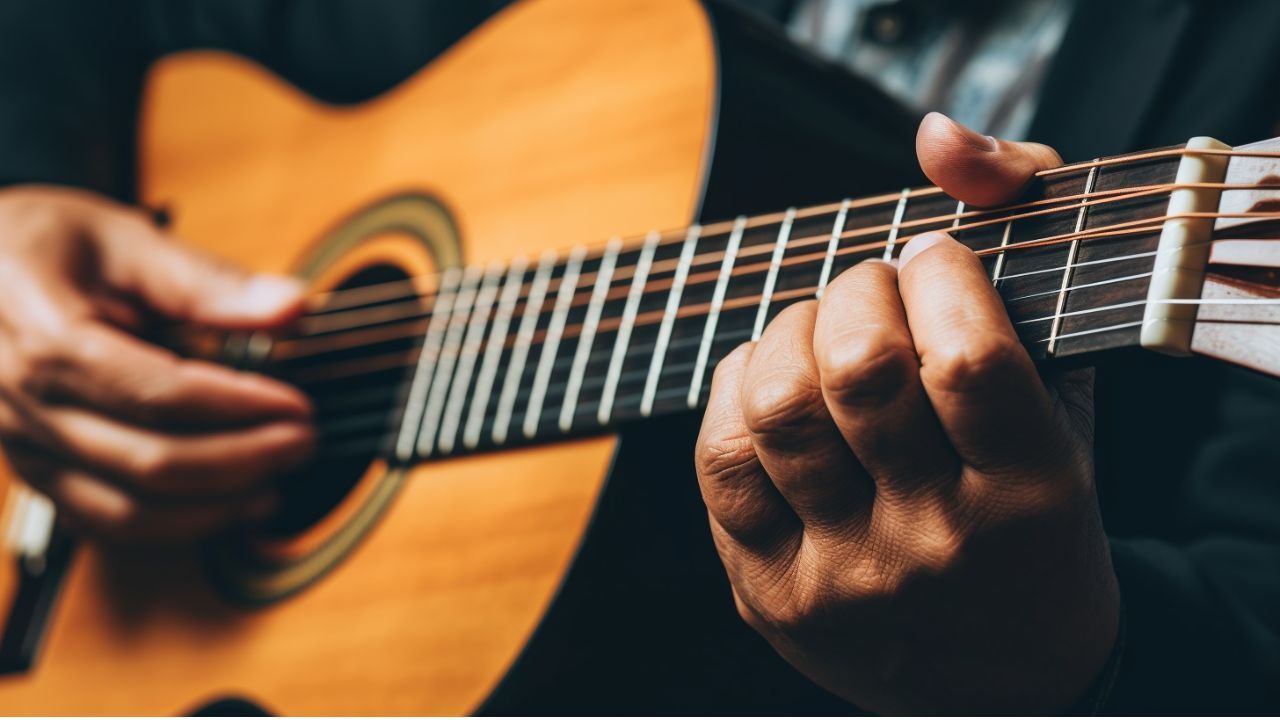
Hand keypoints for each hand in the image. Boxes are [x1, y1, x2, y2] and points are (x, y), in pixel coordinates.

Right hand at [0, 185, 313, 541]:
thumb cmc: (42, 243)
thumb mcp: (124, 238)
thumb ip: (208, 280)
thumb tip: (290, 308)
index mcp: (45, 337)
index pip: (157, 393)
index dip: (238, 406)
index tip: (297, 404)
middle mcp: (21, 405)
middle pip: (148, 461)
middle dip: (242, 460)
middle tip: (304, 442)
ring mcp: (22, 447)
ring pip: (126, 510)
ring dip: (213, 508)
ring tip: (275, 484)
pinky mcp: (35, 471)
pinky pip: (104, 522)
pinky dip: (173, 526)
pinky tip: (226, 504)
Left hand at [694, 114, 1117, 713]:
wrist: (1007, 680)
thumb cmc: (1035, 514)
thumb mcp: (1068, 394)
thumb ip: (1025, 241)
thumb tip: (939, 138)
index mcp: (1033, 495)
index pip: (968, 357)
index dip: (941, 272)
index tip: (938, 258)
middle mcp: (934, 544)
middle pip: (856, 373)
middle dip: (856, 289)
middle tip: (875, 286)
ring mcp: (843, 576)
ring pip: (774, 410)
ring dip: (787, 329)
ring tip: (819, 328)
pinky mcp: (769, 593)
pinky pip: (718, 462)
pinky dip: (733, 388)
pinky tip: (770, 380)